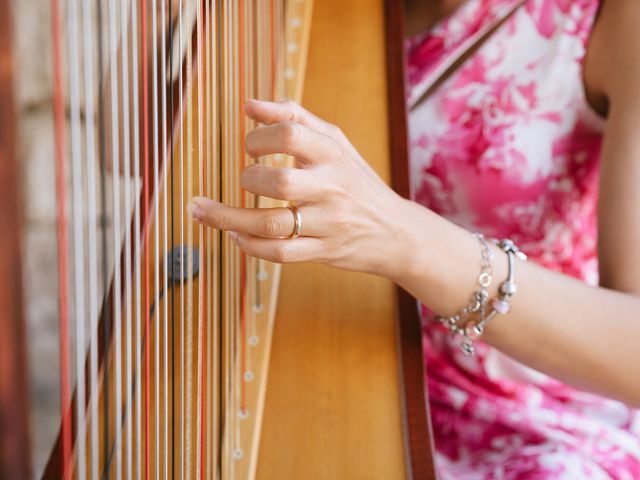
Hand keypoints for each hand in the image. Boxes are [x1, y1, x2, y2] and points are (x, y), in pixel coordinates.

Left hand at [191, 99, 417, 280]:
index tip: (251, 146)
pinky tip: (235, 235)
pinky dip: (249, 245)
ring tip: (202, 211)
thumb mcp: (336, 144)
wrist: (395, 232)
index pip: (290, 134)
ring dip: (228, 218)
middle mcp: (332, 188)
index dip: (259, 137)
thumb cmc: (358, 182)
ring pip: (271, 224)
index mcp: (334, 155)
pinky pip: (280, 254)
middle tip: (246, 178)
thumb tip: (249, 105)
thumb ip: (294, 119)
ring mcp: (328, 224)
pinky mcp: (323, 252)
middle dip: (249, 178)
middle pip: (278, 181)